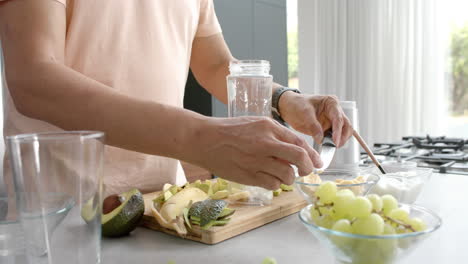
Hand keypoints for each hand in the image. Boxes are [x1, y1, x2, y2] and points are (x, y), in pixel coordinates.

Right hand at [191, 116, 322, 189]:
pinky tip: (268, 178)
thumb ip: (276, 135)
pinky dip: (275, 184)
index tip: (317, 162)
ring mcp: (257, 160)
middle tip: (307, 171)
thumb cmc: (229, 130)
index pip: (299, 142)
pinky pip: (272, 184)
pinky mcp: (249, 175)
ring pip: (287, 175)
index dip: (312, 154)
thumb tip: (296, 151)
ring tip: (282, 174)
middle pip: (299, 158)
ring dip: (289, 177)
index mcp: (269, 127)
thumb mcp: (256, 123)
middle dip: (308, 168)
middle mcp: (266, 143)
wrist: (204, 139)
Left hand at [278, 93, 352, 146]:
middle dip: (342, 137)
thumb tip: (321, 139)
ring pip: (343, 133)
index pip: (338, 118)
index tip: (335, 141)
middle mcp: (335, 111)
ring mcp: (332, 121)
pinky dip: (333, 143)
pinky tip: (328, 148)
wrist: (288, 107)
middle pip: (346, 126)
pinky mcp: (327, 129)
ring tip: (331, 148)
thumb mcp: (304, 113)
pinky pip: (334, 138)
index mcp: (331, 103)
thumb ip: (313, 126)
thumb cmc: (296, 104)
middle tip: (335, 146)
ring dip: (339, 141)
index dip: (338, 131)